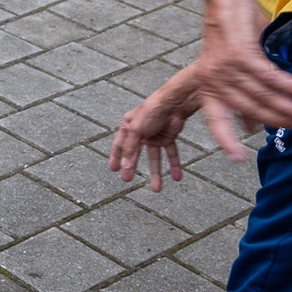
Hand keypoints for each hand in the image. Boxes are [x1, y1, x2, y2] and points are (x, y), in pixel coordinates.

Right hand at [111, 69, 199, 191]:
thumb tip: (125, 167)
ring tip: (156, 189)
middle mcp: (140, 131)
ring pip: (154, 157)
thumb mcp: (136, 130)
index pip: (119, 145)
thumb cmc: (152, 109)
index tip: (114, 170)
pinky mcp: (168, 137)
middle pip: (135, 154)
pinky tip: (177, 176)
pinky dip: (174, 164)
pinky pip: (170, 153)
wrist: (175, 103)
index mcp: (128, 126)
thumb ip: (130, 150)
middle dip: (133, 168)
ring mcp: (154, 135)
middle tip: (129, 181)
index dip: (116, 157)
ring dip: (156, 172)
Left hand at [193, 0, 291, 147]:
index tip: (238, 158)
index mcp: (208, 87)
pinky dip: (290, 86)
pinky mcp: (240, 53)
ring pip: (264, 95)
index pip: (216, 119)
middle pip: (254, 110)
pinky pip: (269, 76)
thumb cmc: (233, 31)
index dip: (227, 139)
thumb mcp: (233, 66)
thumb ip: (244, 94)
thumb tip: (254, 126)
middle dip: (285, 121)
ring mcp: (226, 67)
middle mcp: (214, 80)